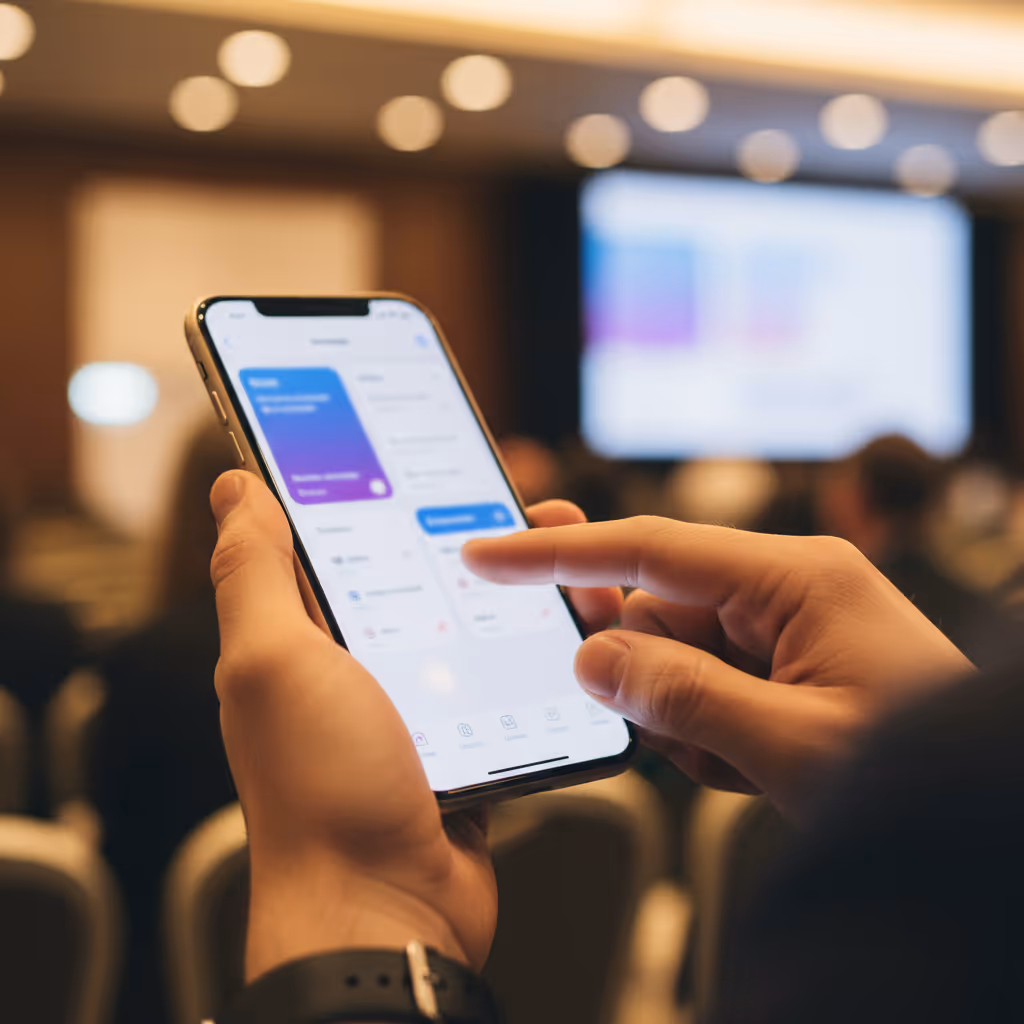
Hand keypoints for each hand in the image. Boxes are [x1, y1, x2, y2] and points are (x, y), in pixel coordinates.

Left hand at [208, 474, 614, 978]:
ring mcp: (410, 706)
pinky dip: (526, 654)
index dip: (370, 490)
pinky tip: (560, 628)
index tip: (416, 449)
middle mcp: (351, 668)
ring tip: (555, 555)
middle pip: (414, 574)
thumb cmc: (322, 793)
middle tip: (516, 500)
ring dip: (508, 592)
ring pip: (464, 623)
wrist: (388, 910)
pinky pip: (496, 680)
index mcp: (298, 639)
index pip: (332, 539)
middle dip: (464, 534)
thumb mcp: (274, 661)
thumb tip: (235, 490)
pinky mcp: (459, 741)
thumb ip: (255, 573)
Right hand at [463, 517, 973, 819]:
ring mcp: (782, 631)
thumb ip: (683, 699)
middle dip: (646, 675)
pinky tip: (751, 765)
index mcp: (794, 579)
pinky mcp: (780, 668)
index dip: (559, 553)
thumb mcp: (795, 746)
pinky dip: (704, 735)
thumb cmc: (926, 770)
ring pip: (673, 661)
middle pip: (657, 612)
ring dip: (684, 722)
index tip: (491, 552)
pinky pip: (701, 689)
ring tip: (744, 762)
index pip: (651, 550)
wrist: (986, 820)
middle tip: (678, 723)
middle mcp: (784, 592)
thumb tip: (596, 659)